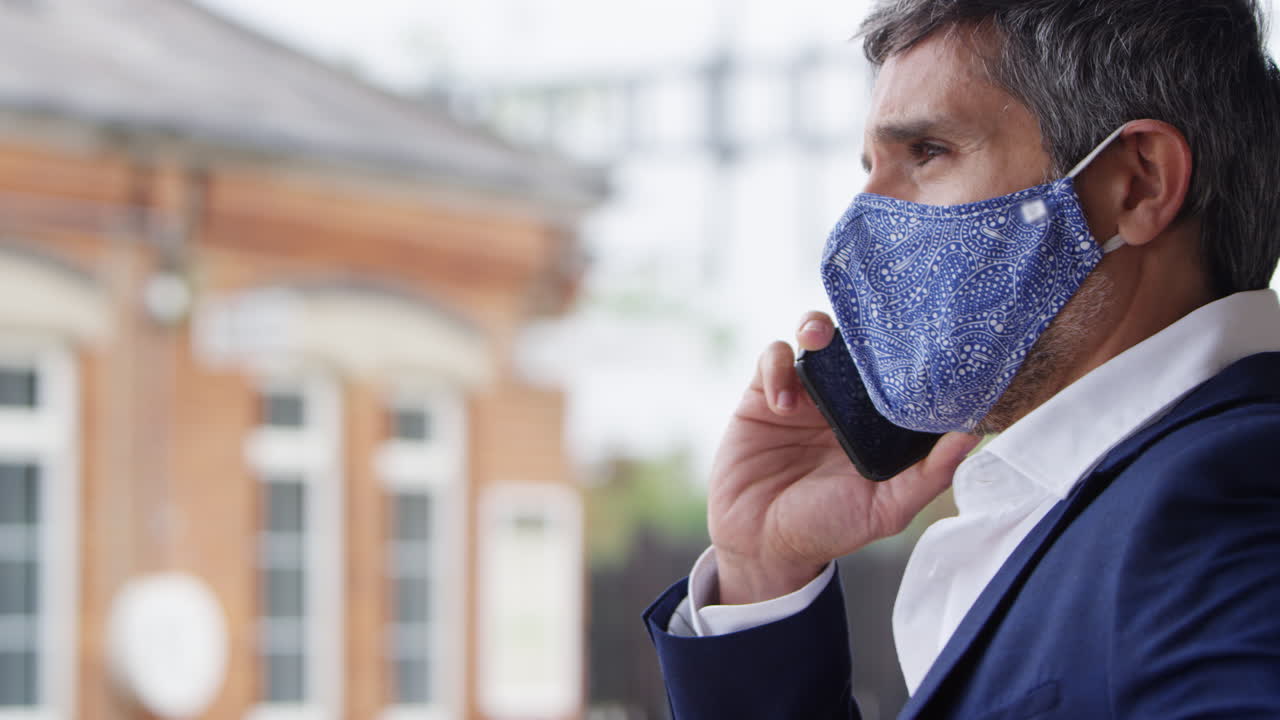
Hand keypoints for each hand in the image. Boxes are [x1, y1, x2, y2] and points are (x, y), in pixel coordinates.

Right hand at [708, 311, 980, 604]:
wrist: (762, 543)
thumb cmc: (828, 528)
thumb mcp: (887, 509)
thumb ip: (929, 474)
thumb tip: (972, 434)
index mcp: (877, 421)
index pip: (897, 371)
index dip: (908, 350)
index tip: (921, 338)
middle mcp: (844, 400)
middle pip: (856, 343)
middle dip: (861, 325)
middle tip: (867, 324)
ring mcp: (805, 393)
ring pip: (814, 336)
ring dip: (816, 326)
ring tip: (816, 339)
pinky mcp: (763, 393)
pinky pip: (772, 358)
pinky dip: (778, 368)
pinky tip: (783, 404)